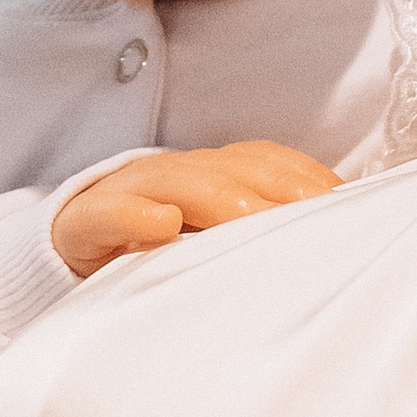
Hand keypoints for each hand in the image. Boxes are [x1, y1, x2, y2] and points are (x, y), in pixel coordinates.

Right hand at [52, 140, 339, 278]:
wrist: (70, 251)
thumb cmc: (157, 253)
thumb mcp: (211, 242)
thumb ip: (259, 234)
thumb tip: (332, 245)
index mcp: (214, 174)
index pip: (268, 163)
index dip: (306, 179)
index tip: (347, 205)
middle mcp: (178, 173)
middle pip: (234, 168)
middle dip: (278, 189)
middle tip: (317, 219)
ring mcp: (131, 192)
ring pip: (180, 181)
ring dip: (220, 198)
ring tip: (250, 220)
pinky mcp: (86, 221)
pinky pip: (110, 212)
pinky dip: (135, 215)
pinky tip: (161, 226)